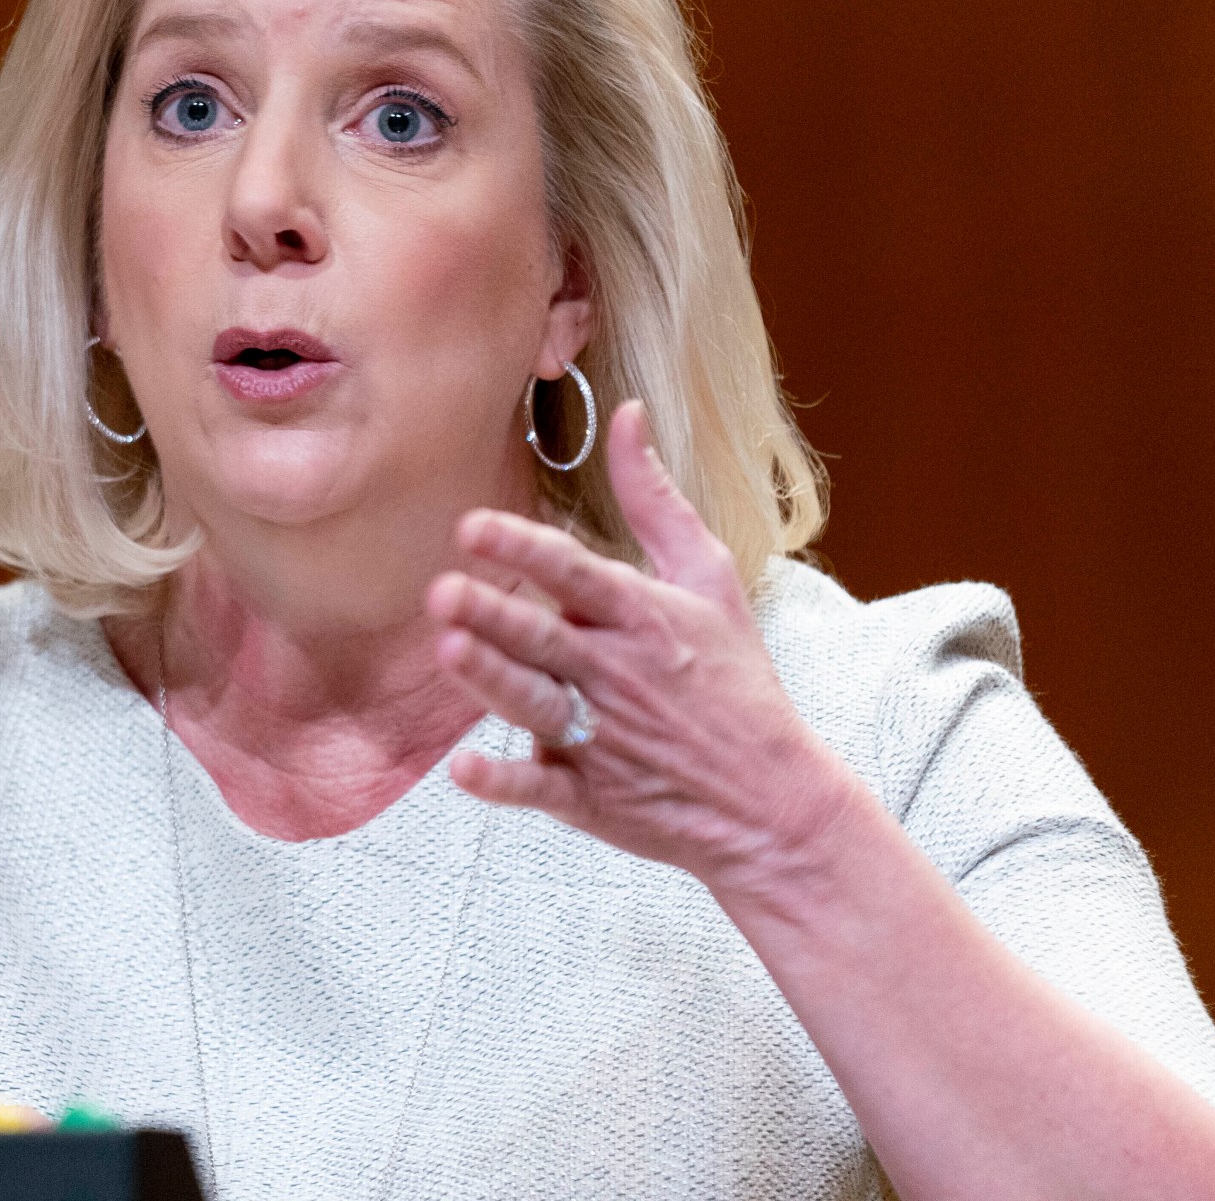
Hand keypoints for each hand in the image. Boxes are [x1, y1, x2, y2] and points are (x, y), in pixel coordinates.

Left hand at [426, 400, 850, 887]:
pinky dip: (504, 783)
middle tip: (442, 592)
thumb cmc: (735, 679)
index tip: (472, 527)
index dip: (524, 549)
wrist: (773, 800)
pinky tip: (464, 770)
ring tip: (448, 651)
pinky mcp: (592, 798)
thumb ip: (656, 501)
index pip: (575, 574)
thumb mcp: (710, 580)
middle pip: (545, 637)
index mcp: (643, 617)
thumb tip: (626, 415)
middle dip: (495, 615)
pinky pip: (540, 790)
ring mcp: (603, 738)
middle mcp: (617, 674)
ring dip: (492, 680)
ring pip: (535, 704)